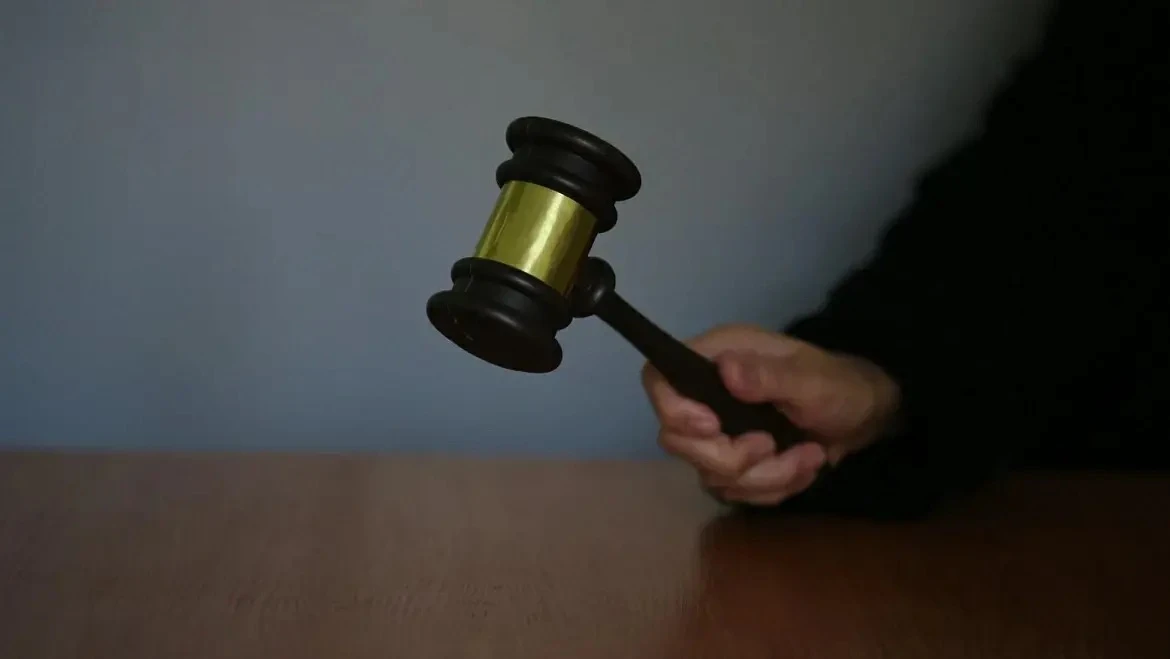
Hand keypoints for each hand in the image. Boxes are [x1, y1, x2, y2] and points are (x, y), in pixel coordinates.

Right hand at [641, 324, 900, 505]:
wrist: (866, 415)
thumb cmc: (840, 385)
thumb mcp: (813, 380)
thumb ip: (770, 377)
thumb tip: (727, 370)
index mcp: (717, 358)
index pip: (659, 380)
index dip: (673, 410)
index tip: (713, 427)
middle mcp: (707, 394)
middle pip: (676, 439)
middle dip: (729, 457)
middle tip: (772, 446)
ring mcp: (718, 431)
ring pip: (709, 473)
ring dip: (764, 477)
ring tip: (810, 457)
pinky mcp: (733, 462)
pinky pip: (734, 491)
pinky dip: (773, 488)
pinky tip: (803, 468)